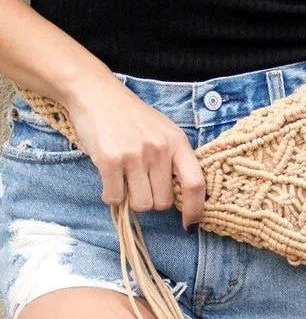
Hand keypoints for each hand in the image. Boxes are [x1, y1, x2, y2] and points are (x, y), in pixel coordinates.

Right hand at [63, 72, 204, 228]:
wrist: (96, 93)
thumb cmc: (132, 117)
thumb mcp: (164, 132)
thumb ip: (174, 160)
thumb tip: (182, 199)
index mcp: (178, 142)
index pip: (195, 183)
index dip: (196, 209)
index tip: (190, 224)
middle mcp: (159, 149)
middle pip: (163, 203)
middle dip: (152, 200)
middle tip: (140, 183)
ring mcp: (135, 154)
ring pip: (141, 204)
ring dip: (131, 199)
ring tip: (125, 178)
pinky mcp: (110, 159)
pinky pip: (115, 198)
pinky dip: (111, 194)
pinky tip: (110, 177)